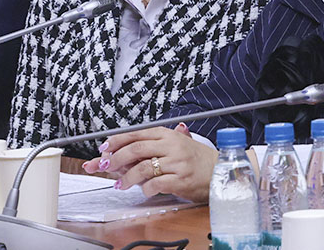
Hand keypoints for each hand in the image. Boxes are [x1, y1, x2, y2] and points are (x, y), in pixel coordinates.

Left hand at [82, 122, 217, 201]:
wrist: (219, 170)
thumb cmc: (195, 159)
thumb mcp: (174, 145)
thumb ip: (149, 147)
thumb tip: (119, 152)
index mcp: (168, 135)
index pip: (136, 134)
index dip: (116, 141)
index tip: (104, 149)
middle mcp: (172, 146)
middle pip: (136, 148)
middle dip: (116, 159)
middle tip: (106, 167)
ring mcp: (177, 163)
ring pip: (143, 168)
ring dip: (127, 178)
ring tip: (121, 184)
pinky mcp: (181, 179)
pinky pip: (155, 184)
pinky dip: (145, 189)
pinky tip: (145, 190)